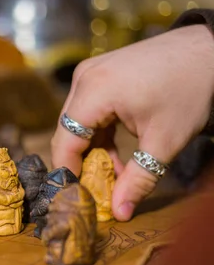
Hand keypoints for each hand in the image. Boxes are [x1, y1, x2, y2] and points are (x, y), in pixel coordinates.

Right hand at [51, 25, 213, 220]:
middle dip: (81, 163)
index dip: (68, 172)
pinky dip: (97, 132)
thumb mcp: (164, 142)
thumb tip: (119, 214)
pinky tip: (115, 151)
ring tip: (114, 173)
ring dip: (90, 150)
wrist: (209, 49)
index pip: (64, 141)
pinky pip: (86, 108)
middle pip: (67, 131)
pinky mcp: (98, 72)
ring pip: (76, 121)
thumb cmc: (190, 91)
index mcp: (94, 92)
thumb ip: (138, 180)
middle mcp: (83, 79)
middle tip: (99, 189)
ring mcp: (89, 72)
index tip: (78, 197)